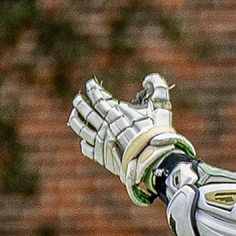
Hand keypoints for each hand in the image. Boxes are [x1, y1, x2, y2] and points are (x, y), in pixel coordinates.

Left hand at [68, 74, 194, 205]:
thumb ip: (157, 88)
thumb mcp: (161, 107)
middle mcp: (104, 125)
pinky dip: (84, 141)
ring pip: (80, 127)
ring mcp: (100, 140)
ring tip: (73, 115)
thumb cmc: (157, 132)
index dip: (93, 89)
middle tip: (78, 98)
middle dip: (81, 102)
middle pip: (86, 110)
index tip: (91, 85)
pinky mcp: (100, 155)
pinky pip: (86, 147)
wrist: (153, 159)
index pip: (98, 96)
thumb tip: (149, 77)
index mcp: (114, 112)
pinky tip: (85, 139)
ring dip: (76, 119)